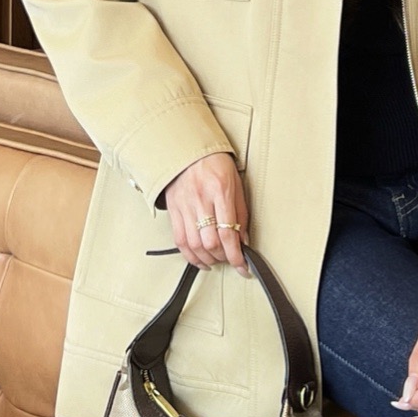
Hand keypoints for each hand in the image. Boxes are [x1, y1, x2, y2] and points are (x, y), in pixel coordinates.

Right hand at [161, 152, 251, 274]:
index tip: (243, 266)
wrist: (187, 150)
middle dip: (223, 257)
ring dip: (207, 259)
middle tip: (230, 259)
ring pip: (194, 245)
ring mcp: (185, 206)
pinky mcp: (173, 211)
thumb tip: (244, 240)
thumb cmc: (215, 164)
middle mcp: (201, 200)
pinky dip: (190, 256)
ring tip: (217, 260)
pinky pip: (180, 240)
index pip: (228, 233)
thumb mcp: (236, 183)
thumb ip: (241, 213)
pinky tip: (200, 260)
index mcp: (221, 191)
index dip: (236, 255)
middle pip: (210, 242)